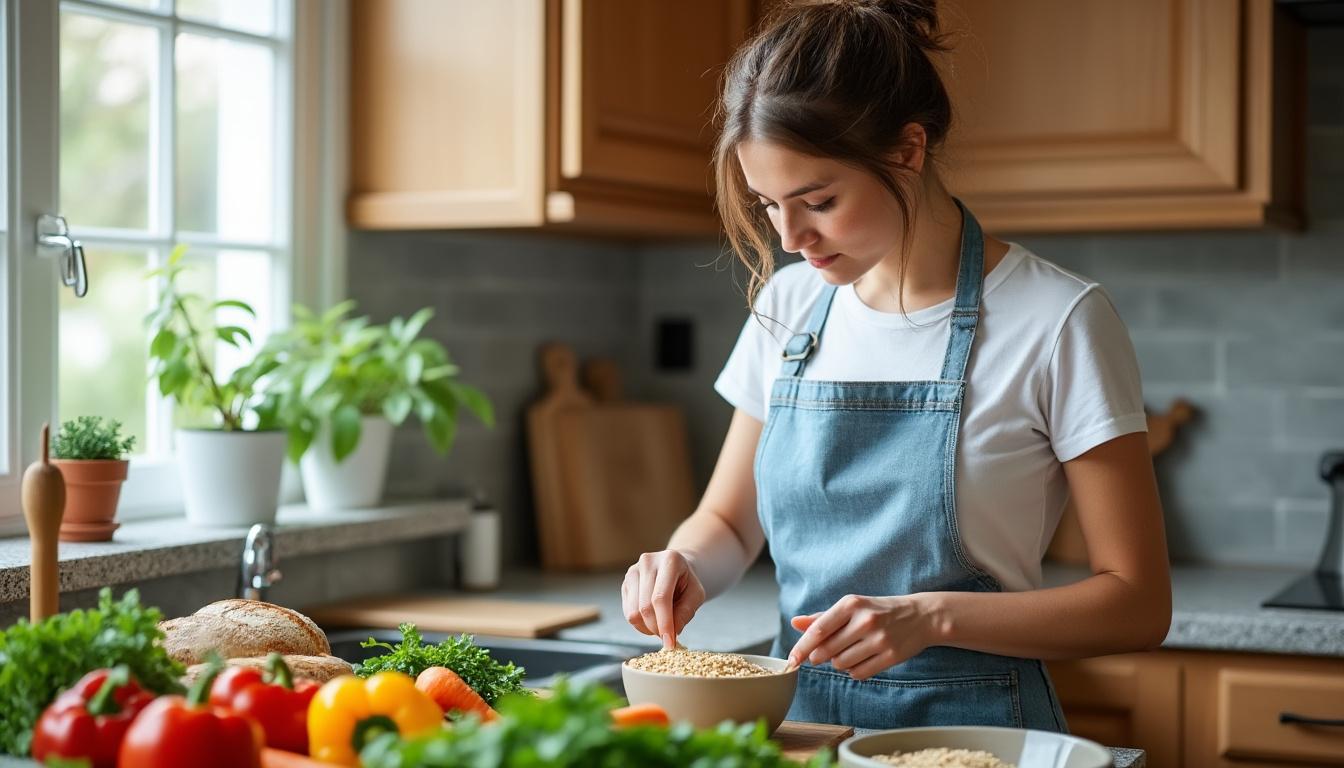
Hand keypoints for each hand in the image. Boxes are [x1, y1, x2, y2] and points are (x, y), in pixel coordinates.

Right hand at [621, 550, 705, 648]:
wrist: (676, 570)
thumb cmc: (687, 582)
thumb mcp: (697, 595)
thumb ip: (687, 611)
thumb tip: (673, 631)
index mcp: (669, 560)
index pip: (661, 598)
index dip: (664, 623)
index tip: (670, 643)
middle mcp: (647, 562)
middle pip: (645, 606)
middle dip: (656, 628)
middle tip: (668, 638)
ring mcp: (633, 571)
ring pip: (633, 612)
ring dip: (647, 628)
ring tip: (661, 627)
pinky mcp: (625, 583)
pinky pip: (628, 612)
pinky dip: (640, 624)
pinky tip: (652, 621)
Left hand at [787, 594, 934, 680]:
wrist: (921, 616)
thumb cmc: (880, 610)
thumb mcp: (852, 607)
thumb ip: (823, 617)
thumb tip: (795, 623)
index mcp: (852, 604)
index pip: (819, 630)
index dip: (802, 647)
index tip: (792, 659)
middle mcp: (865, 621)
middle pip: (827, 651)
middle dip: (820, 657)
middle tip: (823, 654)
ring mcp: (880, 639)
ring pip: (842, 664)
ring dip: (839, 663)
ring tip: (850, 651)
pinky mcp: (891, 656)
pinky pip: (859, 673)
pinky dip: (854, 671)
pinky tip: (861, 659)